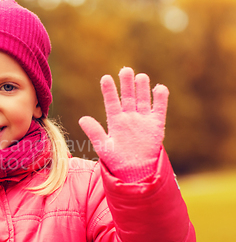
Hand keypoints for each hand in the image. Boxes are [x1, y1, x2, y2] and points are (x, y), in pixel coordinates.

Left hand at [78, 67, 168, 181]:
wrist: (135, 172)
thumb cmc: (117, 161)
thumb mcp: (104, 146)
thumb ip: (94, 132)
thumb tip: (82, 119)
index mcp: (115, 121)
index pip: (111, 102)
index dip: (109, 90)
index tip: (105, 78)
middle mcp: (129, 117)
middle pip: (128, 97)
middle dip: (126, 84)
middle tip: (125, 70)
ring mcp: (143, 120)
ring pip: (143, 99)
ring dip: (142, 88)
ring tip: (140, 76)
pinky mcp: (156, 125)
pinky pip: (159, 108)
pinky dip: (160, 98)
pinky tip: (159, 87)